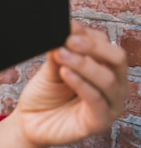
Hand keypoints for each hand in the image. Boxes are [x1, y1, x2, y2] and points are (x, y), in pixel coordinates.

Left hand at [0, 21, 127, 147]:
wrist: (30, 121)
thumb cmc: (44, 93)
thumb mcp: (51, 67)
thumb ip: (59, 52)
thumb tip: (62, 28)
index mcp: (103, 66)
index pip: (105, 43)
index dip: (86, 33)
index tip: (67, 25)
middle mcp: (113, 84)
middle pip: (117, 58)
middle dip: (93, 46)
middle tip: (69, 39)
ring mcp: (110, 104)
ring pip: (107, 79)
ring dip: (84, 64)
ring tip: (61, 55)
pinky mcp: (100, 121)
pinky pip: (97, 100)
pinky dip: (82, 84)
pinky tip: (66, 73)